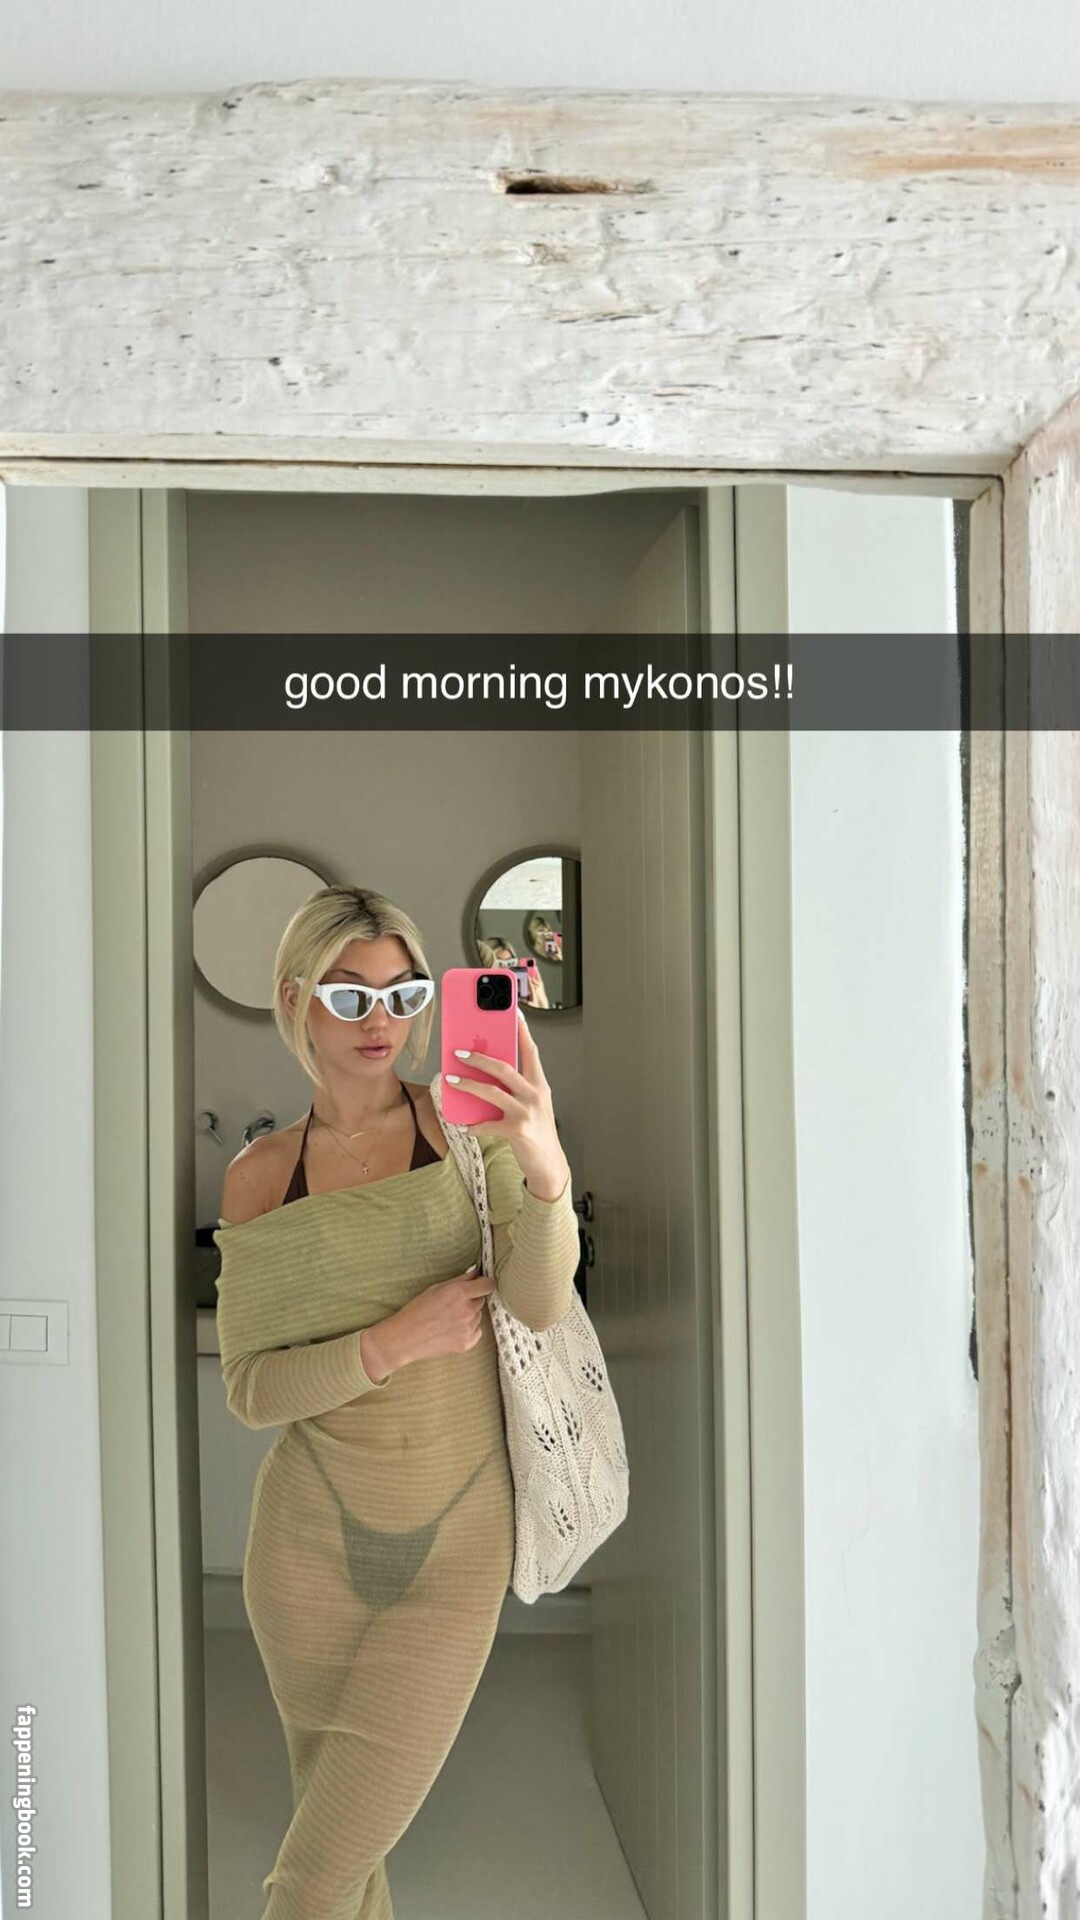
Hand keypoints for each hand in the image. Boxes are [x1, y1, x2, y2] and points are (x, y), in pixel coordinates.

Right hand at [361, 1264, 495, 1374]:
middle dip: (471, 1300)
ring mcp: (468, 1328)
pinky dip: (468, 1330)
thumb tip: (476, 1273)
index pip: (488, 1285)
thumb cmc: (417, 1310)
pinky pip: (476, 1332)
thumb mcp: (436, 1288)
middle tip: (453, 1304)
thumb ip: (460, 1279)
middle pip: (481, 1301)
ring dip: (469, 1316)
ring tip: (448, 1319)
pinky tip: (451, 1330)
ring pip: (478, 1317)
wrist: (406, 1337)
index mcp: (460, 1293)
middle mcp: (467, 1310)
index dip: (485, 1283)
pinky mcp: (467, 1343)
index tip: (481, 1285)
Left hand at [445, 1006, 570, 1201]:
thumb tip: (488, 1074)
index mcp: (540, 1085)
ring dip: (468, 1084)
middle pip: (504, 1068)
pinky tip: (463, 1125)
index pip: (531, 1052)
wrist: (549, 1164)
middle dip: (479, 1058)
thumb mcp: (533, 1105)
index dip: (522, 1032)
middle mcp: (535, 1095)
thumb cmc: (538, 1131)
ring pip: (491, 1092)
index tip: (513, 1014)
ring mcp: (526, 1112)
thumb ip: (517, 1088)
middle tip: (460, 1051)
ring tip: (451, 1079)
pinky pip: (487, 1124)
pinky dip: (472, 1125)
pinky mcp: (516, 1131)